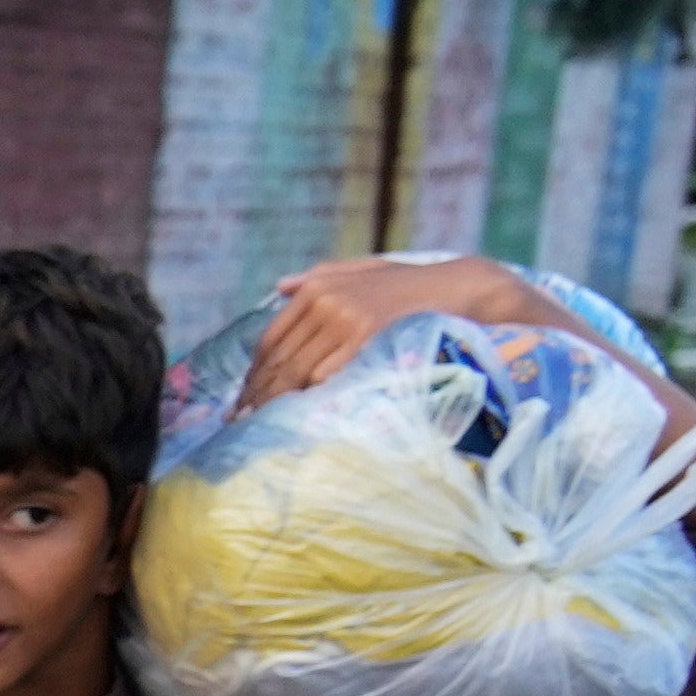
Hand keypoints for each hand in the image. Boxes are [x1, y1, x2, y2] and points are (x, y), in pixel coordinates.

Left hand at [243, 250, 540, 397]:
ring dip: (274, 400)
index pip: (271, 337)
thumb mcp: (362, 271)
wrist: (458, 286)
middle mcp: (325, 299)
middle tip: (238, 421)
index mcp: (317, 286)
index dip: (254, 371)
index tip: (242, 396)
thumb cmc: (408, 284)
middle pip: (279, 357)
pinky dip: (307, 395)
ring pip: (297, 369)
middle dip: (257, 392)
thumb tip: (279, 285)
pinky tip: (293, 414)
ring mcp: (345, 317)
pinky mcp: (365, 335)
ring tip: (257, 424)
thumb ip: (319, 276)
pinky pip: (327, 372)